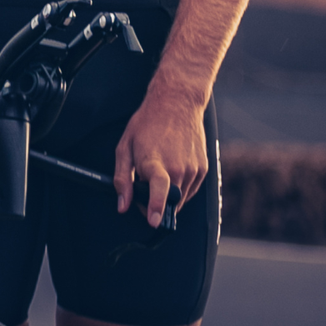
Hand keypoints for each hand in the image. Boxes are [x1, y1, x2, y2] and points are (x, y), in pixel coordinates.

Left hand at [115, 94, 205, 226]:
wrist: (177, 103)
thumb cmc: (147, 123)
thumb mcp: (125, 148)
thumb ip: (122, 179)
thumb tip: (122, 205)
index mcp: (155, 162)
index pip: (158, 191)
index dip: (155, 208)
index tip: (153, 222)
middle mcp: (178, 168)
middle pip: (168, 202)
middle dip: (155, 205)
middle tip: (142, 191)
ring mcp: (193, 169)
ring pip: (180, 199)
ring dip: (167, 195)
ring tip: (157, 171)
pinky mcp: (203, 170)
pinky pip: (190, 190)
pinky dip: (179, 188)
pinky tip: (171, 170)